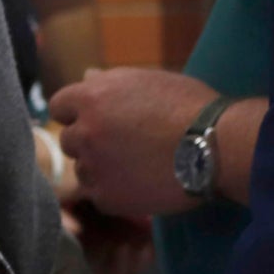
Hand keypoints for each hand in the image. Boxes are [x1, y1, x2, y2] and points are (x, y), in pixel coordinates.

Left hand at [51, 68, 214, 218]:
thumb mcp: (151, 81)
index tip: (97, 118)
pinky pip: (100, 194)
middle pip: (69, 140)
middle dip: (90, 141)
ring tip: (136, 166)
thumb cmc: (189, 106)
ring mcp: (94, 167)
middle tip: (121, 144)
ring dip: (101, 168)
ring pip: (83, 170)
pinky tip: (142, 184)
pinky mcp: (107, 197)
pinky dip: (117, 191)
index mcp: (92, 98)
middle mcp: (85, 132)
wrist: (215, 146)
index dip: (77, 112)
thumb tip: (87, 76)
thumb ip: (113, 81)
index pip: (59, 106)